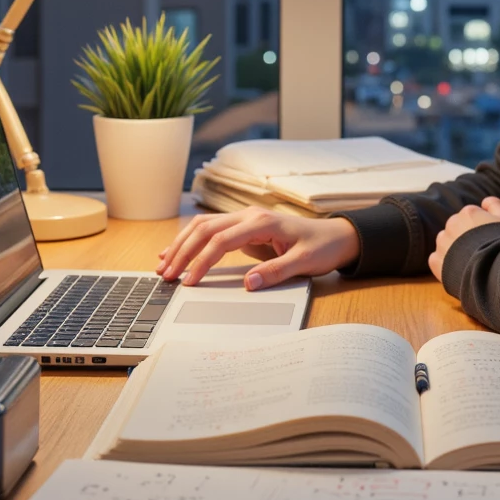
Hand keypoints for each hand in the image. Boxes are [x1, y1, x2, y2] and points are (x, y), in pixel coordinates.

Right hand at [157, 208, 360, 288]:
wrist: (336, 236)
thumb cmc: (321, 247)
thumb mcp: (304, 263)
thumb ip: (276, 272)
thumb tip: (248, 283)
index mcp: (261, 223)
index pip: (221, 241)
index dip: (202, 261)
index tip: (189, 281)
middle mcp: (249, 216)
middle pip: (205, 229)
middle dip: (182, 252)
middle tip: (166, 274)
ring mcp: (245, 218)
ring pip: (204, 226)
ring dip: (182, 243)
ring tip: (163, 263)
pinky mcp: (244, 226)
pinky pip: (212, 229)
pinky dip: (192, 239)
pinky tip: (177, 251)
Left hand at [428, 196, 499, 283]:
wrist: (495, 272)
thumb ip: (496, 205)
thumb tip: (485, 201)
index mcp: (468, 213)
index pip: (471, 217)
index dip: (480, 229)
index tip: (488, 240)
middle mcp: (452, 224)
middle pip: (457, 228)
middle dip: (465, 238)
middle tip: (479, 252)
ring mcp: (442, 243)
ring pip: (445, 242)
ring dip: (453, 249)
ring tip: (469, 262)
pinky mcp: (436, 262)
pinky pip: (437, 260)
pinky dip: (445, 264)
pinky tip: (458, 270)